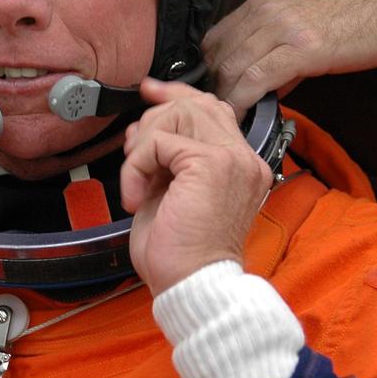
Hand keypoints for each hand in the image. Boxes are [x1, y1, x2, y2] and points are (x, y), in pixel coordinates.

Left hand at [121, 80, 272, 294]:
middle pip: (194, 104)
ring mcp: (231, 158)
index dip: (177, 95)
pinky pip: (159, 142)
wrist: (193, 285)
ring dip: (143, 144)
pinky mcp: (210, 164)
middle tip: (133, 152)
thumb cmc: (181, 254)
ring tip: (138, 180)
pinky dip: (136, 165)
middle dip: (154, 119)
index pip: (213, 109)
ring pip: (178, 114)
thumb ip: (167, 159)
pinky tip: (135, 195)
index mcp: (238, 165)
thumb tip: (144, 130)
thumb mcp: (171, 194)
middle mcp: (243, 158)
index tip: (149, 92)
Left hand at [203, 0, 376, 115]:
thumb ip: (280, 50)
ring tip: (226, 127)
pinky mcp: (301, 49)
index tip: (212, 98)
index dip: (208, 73)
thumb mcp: (307, 25)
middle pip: (216, 57)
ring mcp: (280, 28)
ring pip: (230, 69)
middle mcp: (263, 12)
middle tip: (215, 120)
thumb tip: (262, 85)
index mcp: (261, 4)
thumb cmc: (362, 12)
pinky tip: (243, 120)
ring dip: (223, 102)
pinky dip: (241, 103)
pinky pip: (254, 80)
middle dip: (211, 91)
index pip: (213, 40)